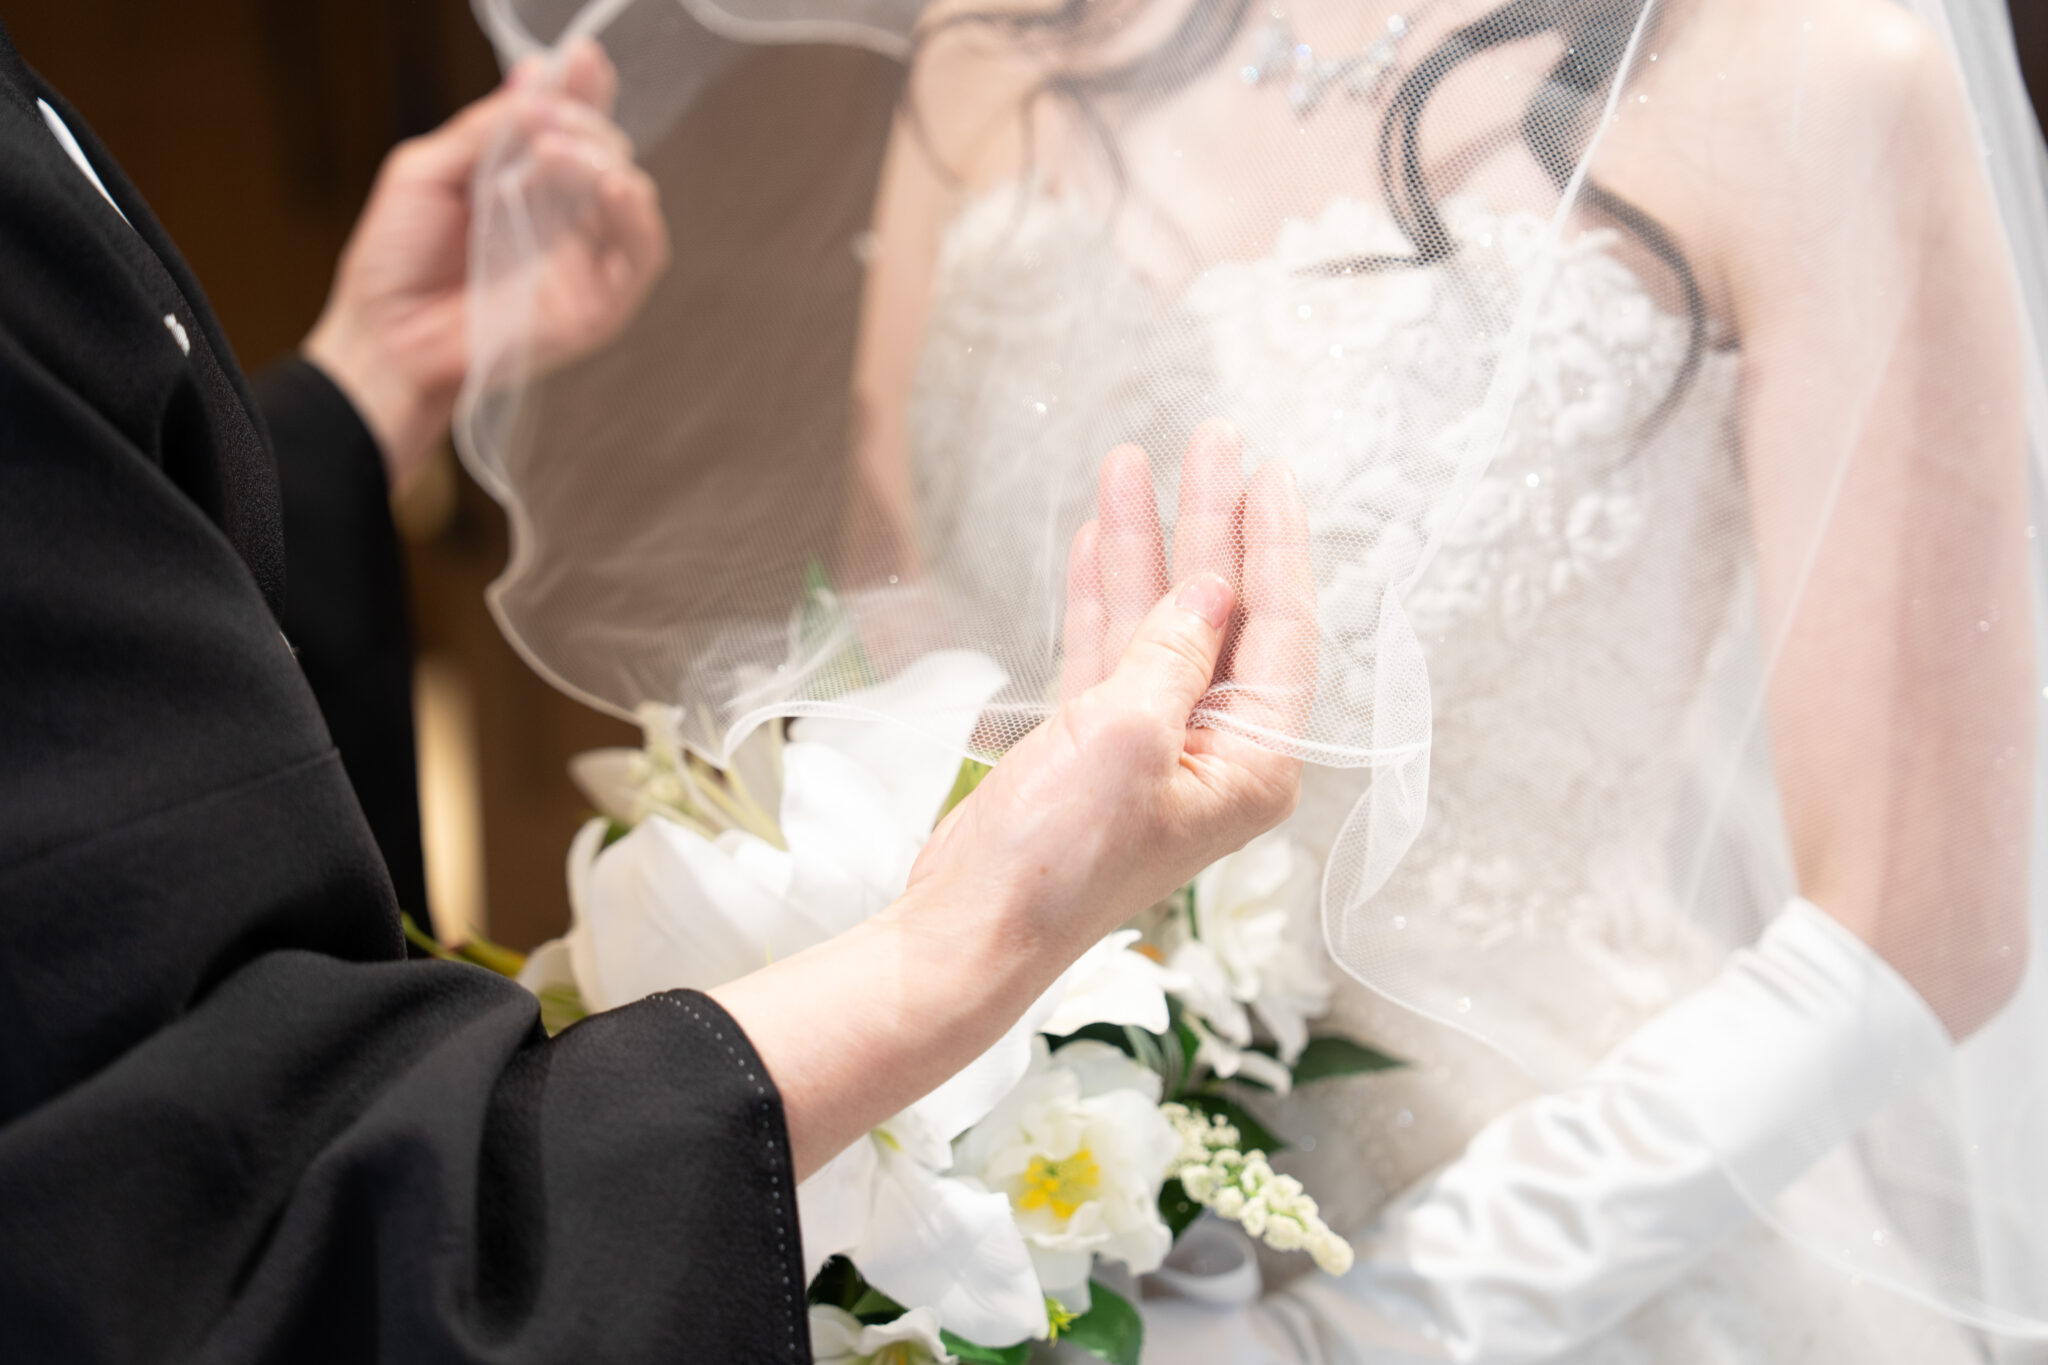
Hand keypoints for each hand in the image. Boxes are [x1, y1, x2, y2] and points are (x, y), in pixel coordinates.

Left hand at [303, 39, 667, 488]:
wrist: (383, 341)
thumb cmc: (393, 263)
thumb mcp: (425, 171)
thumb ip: (483, 129)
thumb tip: (534, 75)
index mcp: (522, 181)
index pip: (571, 126)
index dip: (583, 91)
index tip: (582, 59)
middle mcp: (560, 217)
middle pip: (605, 153)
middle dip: (584, 123)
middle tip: (544, 122)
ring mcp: (582, 260)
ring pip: (630, 196)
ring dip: (604, 162)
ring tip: (559, 154)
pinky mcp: (597, 305)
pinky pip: (641, 258)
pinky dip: (638, 219)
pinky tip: (618, 188)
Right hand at [907, 420, 1316, 966]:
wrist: (972, 926)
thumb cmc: (1057, 858)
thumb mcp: (1126, 737)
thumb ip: (1174, 652)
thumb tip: (1213, 588)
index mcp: (1252, 763)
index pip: (1282, 630)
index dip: (1273, 544)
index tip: (1268, 471)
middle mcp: (1214, 752)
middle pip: (1222, 613)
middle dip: (1210, 524)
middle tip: (1209, 441)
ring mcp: (1152, 746)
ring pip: (1157, 620)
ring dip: (1145, 544)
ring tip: (1132, 463)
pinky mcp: (1094, 746)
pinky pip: (1108, 649)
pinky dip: (1101, 592)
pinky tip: (1098, 535)